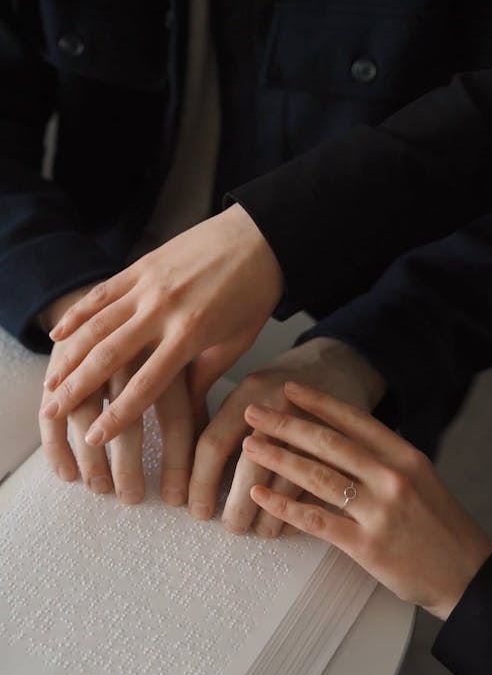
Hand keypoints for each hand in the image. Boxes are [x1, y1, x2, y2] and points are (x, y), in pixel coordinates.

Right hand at [39, 204, 283, 445]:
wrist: (259, 237)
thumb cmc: (253, 295)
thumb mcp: (235, 344)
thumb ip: (203, 377)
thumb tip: (184, 416)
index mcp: (191, 334)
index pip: (146, 385)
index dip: (117, 415)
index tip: (94, 438)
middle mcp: (162, 310)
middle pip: (109, 356)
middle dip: (77, 389)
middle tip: (52, 414)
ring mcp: (147, 285)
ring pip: (96, 325)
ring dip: (68, 356)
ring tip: (49, 384)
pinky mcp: (140, 266)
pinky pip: (101, 293)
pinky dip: (77, 314)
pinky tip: (57, 336)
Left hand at [188, 337, 386, 534]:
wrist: (342, 363)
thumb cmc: (281, 383)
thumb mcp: (243, 385)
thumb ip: (207, 410)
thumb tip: (172, 455)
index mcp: (250, 392)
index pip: (214, 444)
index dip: (200, 482)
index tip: (195, 510)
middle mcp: (283, 408)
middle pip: (252, 470)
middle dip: (237, 508)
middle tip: (231, 528)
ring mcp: (318, 426)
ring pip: (289, 485)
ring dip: (272, 516)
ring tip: (260, 531)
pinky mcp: (346, 446)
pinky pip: (322, 490)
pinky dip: (303, 512)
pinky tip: (290, 524)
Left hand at [242, 382, 491, 619]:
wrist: (466, 575)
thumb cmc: (439, 527)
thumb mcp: (420, 480)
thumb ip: (384, 460)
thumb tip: (343, 441)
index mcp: (405, 456)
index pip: (354, 420)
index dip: (318, 402)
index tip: (289, 390)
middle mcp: (392, 477)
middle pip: (328, 443)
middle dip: (285, 424)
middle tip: (253, 411)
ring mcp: (379, 511)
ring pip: (317, 476)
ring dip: (278, 458)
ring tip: (249, 447)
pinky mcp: (366, 545)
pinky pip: (316, 519)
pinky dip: (283, 506)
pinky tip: (260, 495)